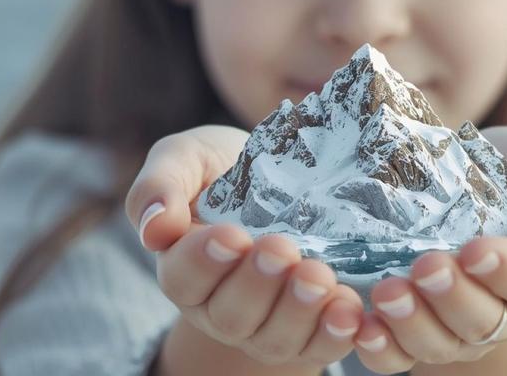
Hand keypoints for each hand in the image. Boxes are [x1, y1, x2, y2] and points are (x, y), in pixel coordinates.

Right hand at [124, 126, 363, 367]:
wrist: (291, 180)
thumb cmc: (229, 170)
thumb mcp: (187, 159)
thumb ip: (160, 184)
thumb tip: (156, 226)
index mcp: (184, 267)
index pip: (184, 275)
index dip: (205, 260)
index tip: (232, 235)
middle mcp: (220, 306)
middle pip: (230, 314)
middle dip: (257, 284)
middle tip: (281, 248)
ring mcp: (265, 326)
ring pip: (274, 338)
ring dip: (298, 312)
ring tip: (319, 277)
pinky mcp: (309, 334)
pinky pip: (319, 347)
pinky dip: (334, 334)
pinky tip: (350, 310)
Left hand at [353, 126, 506, 373]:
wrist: (445, 177)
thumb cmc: (504, 170)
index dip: (506, 270)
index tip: (474, 250)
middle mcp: (502, 310)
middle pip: (483, 321)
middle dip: (452, 297)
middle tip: (424, 268)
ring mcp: (455, 328)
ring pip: (440, 345)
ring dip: (411, 324)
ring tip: (386, 293)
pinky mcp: (411, 334)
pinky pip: (397, 357)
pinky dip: (379, 348)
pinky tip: (361, 325)